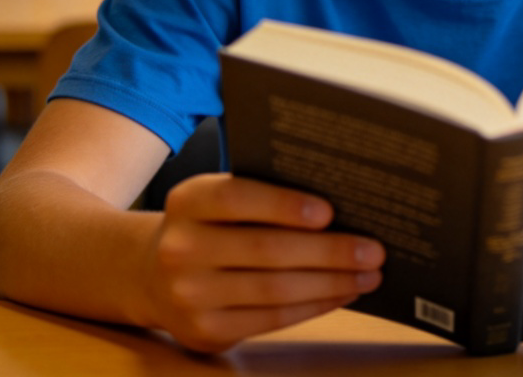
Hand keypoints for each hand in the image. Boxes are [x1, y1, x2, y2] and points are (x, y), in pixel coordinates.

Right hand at [141, 173, 384, 352]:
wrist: (148, 272)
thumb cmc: (209, 222)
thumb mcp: (217, 196)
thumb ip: (261, 191)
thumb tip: (340, 202)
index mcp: (188, 200)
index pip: (238, 198)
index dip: (284, 205)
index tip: (329, 211)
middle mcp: (181, 248)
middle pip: (266, 250)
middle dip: (329, 251)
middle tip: (373, 249)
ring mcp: (189, 296)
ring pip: (274, 290)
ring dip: (331, 282)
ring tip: (370, 273)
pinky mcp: (204, 332)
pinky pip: (271, 319)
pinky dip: (314, 305)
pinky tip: (343, 292)